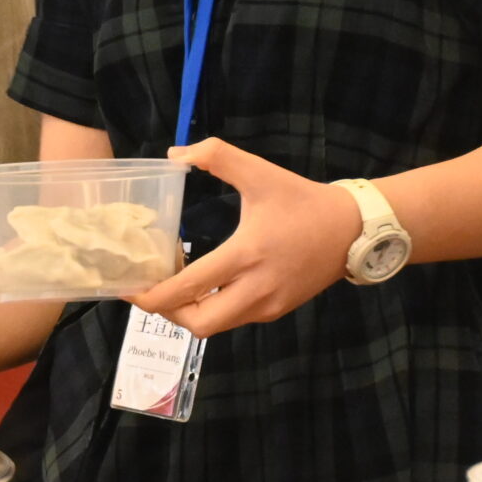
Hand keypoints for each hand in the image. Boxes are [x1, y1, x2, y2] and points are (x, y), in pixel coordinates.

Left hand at [127, 138, 362, 336]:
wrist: (353, 229)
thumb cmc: (303, 201)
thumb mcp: (260, 172)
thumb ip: (216, 156)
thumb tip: (173, 154)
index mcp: (246, 256)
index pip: (188, 289)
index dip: (152, 294)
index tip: (128, 286)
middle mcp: (255, 290)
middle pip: (197, 324)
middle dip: (166, 311)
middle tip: (149, 287)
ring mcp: (267, 306)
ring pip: (215, 326)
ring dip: (188, 311)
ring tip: (173, 281)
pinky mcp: (276, 311)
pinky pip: (233, 319)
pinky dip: (211, 308)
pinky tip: (204, 282)